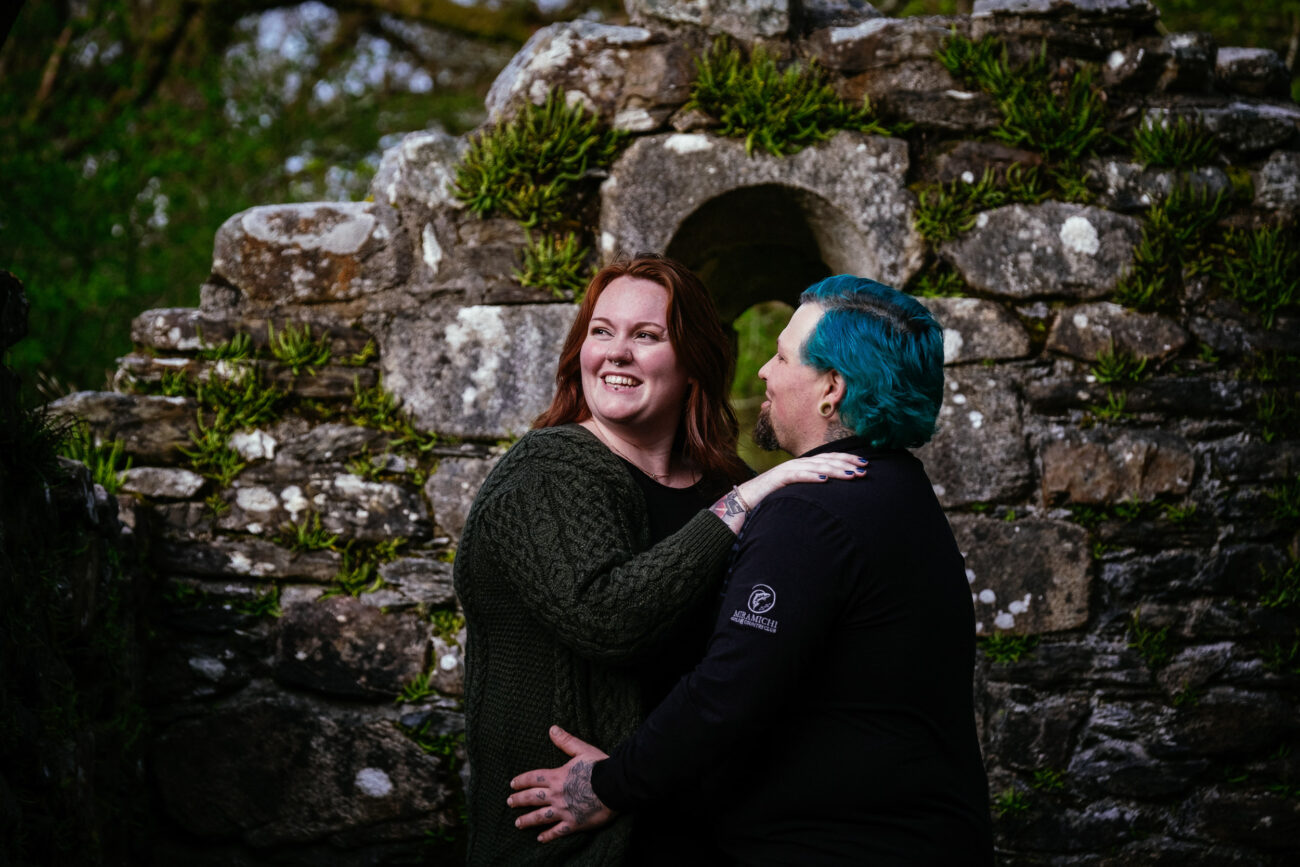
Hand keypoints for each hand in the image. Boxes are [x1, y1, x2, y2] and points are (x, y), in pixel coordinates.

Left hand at [508, 726, 615, 842]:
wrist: (614, 786)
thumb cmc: (600, 767)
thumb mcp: (582, 750)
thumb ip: (566, 741)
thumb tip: (552, 729)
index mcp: (557, 776)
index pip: (533, 778)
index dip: (521, 781)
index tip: (512, 785)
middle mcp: (556, 795)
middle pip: (532, 798)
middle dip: (519, 800)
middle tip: (509, 803)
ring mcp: (564, 810)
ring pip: (540, 817)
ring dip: (527, 820)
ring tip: (518, 824)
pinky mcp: (574, 823)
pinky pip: (557, 831)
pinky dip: (548, 836)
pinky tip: (540, 839)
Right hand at [710, 452, 867, 533]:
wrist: (740, 505)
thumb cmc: (769, 502)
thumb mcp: (795, 496)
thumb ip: (811, 492)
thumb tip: (833, 496)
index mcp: (801, 468)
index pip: (828, 460)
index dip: (846, 459)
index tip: (865, 464)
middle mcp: (795, 466)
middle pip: (825, 460)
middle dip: (846, 463)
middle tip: (865, 468)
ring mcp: (785, 472)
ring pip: (814, 467)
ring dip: (834, 469)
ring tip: (851, 474)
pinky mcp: (775, 481)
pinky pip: (795, 477)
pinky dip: (810, 476)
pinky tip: (824, 479)